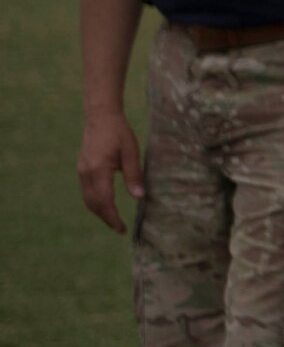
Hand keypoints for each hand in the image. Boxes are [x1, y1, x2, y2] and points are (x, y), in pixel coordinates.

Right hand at [78, 114, 144, 232]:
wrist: (100, 117)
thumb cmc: (119, 133)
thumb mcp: (131, 152)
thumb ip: (134, 176)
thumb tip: (140, 197)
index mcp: (99, 170)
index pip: (105, 201)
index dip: (113, 217)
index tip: (122, 229)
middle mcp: (86, 173)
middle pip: (94, 204)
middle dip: (106, 218)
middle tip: (120, 229)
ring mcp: (81, 172)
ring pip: (88, 199)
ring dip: (99, 212)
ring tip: (113, 221)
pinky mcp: (81, 169)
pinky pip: (86, 192)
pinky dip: (95, 202)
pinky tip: (105, 205)